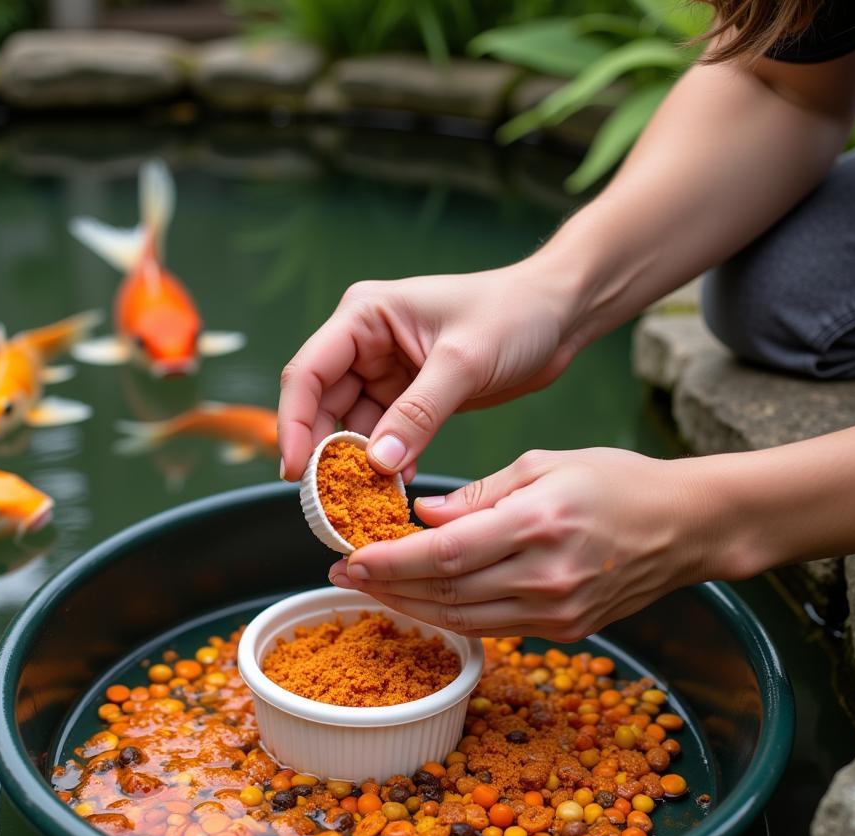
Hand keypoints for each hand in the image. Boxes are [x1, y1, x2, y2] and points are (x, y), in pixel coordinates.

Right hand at [277, 260, 576, 481]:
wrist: (559, 315)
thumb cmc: (514, 314)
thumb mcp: (463, 362)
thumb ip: (417, 413)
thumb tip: (377, 463)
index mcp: (365, 317)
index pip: (308, 372)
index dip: (295, 423)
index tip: (297, 470)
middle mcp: (366, 343)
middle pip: (323, 405)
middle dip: (323, 452)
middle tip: (324, 500)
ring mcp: (387, 372)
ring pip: (353, 426)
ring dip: (356, 464)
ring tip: (358, 502)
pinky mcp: (411, 397)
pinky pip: (385, 437)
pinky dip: (387, 463)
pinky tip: (393, 490)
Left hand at [328, 448, 717, 640]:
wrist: (685, 527)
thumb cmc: (617, 482)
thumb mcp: (545, 464)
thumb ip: (480, 494)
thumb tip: (423, 516)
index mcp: (539, 524)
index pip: (446, 553)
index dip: (392, 562)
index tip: (351, 559)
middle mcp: (547, 576)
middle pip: (447, 593)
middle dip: (389, 587)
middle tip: (346, 576)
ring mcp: (558, 610)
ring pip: (464, 619)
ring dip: (413, 608)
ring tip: (374, 591)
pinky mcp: (565, 629)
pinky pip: (493, 628)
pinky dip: (452, 618)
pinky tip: (424, 604)